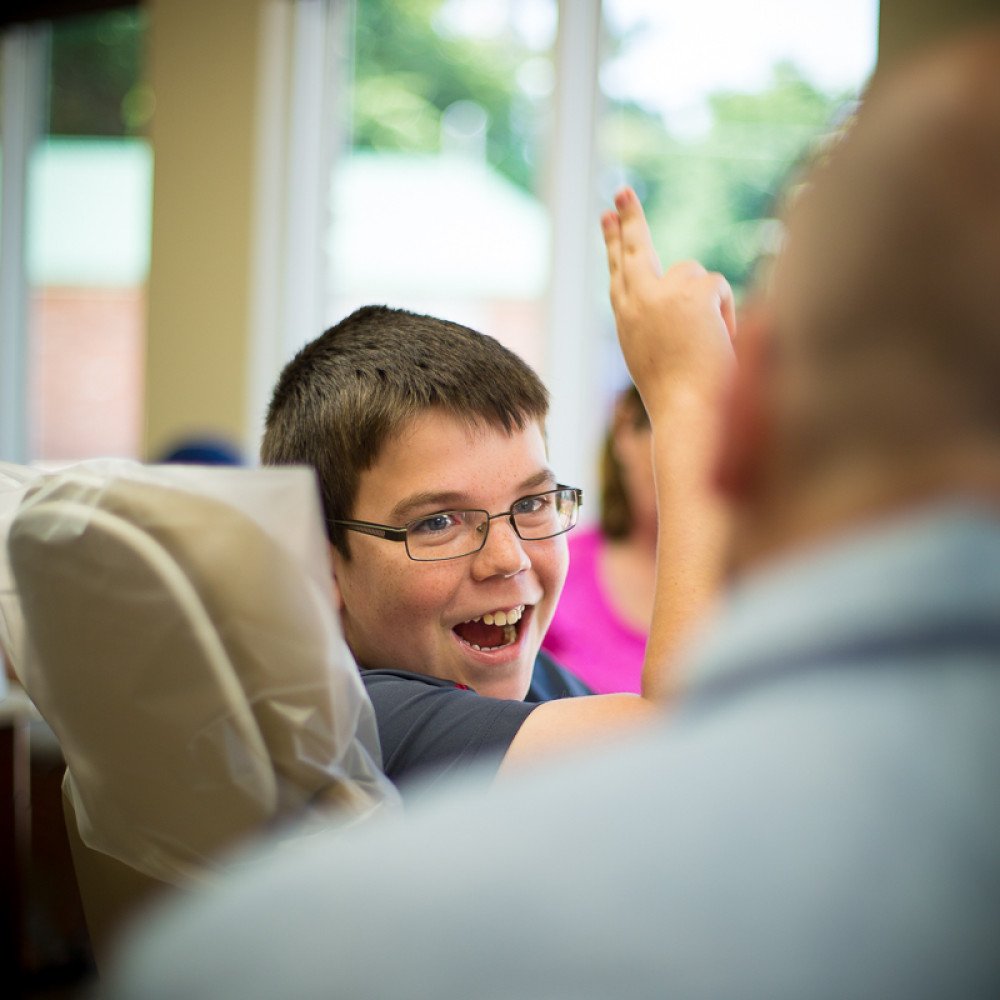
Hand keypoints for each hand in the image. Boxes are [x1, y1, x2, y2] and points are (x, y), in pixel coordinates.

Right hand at [601, 187, 735, 412]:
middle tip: (622, 191)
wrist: (687, 413)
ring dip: (707, 303)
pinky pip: (716, 285)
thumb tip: (686, 291)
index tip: (607, 218)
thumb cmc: (682, 400)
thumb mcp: (660, 357)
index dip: (614, 246)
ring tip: (707, 343)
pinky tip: (718, 340)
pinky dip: (725, 313)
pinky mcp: (687, 291)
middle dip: (629, 219)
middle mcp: (634, 303)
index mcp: (626, 322)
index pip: (618, 274)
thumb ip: (661, 321)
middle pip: (633, 250)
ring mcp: (658, 294)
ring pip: (693, 273)